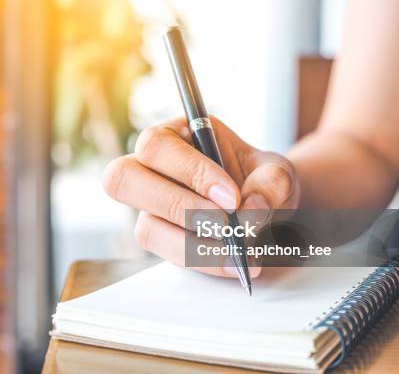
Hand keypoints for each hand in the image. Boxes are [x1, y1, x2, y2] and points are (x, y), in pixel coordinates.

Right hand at [103, 116, 299, 277]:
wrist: (265, 208)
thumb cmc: (260, 179)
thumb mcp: (276, 171)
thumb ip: (271, 182)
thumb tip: (250, 209)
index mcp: (174, 135)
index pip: (157, 146)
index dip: (189, 171)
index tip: (231, 197)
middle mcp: (150, 169)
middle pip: (122, 179)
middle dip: (178, 206)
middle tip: (225, 224)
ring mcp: (149, 207)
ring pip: (145, 228)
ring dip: (194, 244)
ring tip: (240, 251)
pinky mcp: (160, 237)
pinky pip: (168, 255)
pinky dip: (204, 261)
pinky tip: (235, 262)